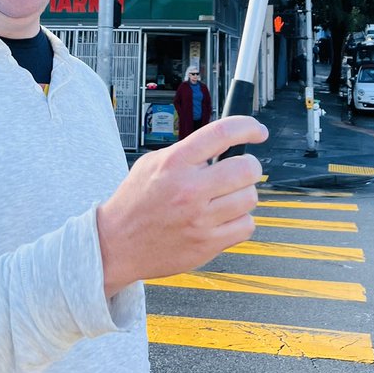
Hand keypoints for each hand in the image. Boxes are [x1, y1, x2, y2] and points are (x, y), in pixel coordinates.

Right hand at [96, 115, 266, 296]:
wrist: (116, 245)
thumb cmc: (136, 201)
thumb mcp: (153, 163)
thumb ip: (187, 151)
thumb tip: (224, 141)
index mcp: (175, 163)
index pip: (222, 133)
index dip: (247, 127)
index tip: (257, 130)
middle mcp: (189, 190)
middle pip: (246, 168)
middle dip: (250, 165)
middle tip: (242, 169)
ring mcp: (200, 220)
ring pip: (250, 197)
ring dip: (244, 194)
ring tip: (228, 196)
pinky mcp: (207, 245)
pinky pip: (246, 226)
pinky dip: (241, 220)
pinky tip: (225, 217)